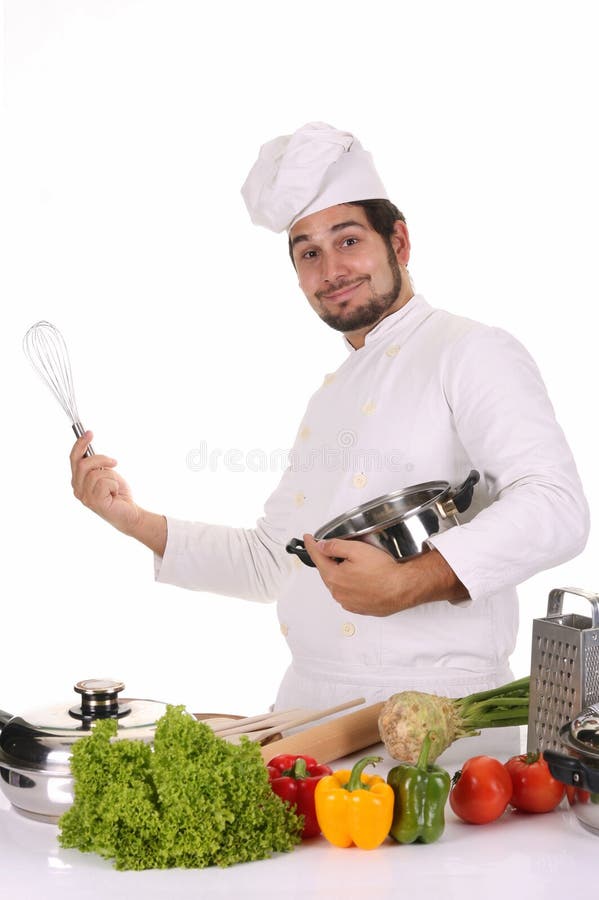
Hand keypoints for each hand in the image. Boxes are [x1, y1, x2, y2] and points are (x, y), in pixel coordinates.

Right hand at [70, 430, 141, 535]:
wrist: (129, 512)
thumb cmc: (118, 493)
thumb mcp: (106, 473)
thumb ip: (96, 464)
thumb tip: (89, 448)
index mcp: (78, 481)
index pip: (74, 459)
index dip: (80, 444)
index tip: (89, 433)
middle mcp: (77, 489)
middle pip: (83, 463)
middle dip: (100, 458)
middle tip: (114, 462)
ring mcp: (84, 497)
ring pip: (95, 473)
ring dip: (111, 475)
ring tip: (115, 486)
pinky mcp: (94, 502)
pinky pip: (104, 482)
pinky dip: (114, 484)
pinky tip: (115, 493)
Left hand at [302, 534, 468, 615]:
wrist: (403, 588)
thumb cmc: (384, 570)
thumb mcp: (357, 549)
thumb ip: (335, 546)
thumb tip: (321, 546)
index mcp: (334, 577)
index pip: (317, 558)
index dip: (311, 546)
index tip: (307, 539)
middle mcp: (338, 593)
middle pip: (327, 572)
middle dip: (328, 560)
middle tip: (331, 549)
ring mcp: (349, 602)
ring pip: (338, 584)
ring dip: (340, 573)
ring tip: (354, 564)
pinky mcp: (359, 608)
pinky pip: (349, 594)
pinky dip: (350, 585)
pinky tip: (362, 578)